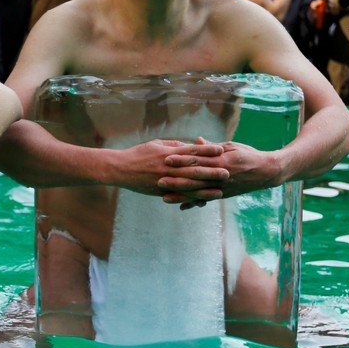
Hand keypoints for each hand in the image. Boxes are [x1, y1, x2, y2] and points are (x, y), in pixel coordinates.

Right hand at [108, 138, 227, 197]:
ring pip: (188, 185)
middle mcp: (168, 166)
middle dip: (211, 171)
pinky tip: (203, 202)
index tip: (221, 149)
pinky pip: (179, 196)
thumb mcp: (157, 144)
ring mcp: (164, 180)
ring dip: (205, 189)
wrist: (120, 168)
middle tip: (227, 172)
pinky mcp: (160, 191)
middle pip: (193, 169)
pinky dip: (191, 200)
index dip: (207, 150)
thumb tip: (191, 146)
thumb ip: (174, 145)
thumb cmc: (139, 153)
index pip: (191, 150)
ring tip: (220, 191)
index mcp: (168, 152)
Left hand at [160, 140, 281, 207]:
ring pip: (198, 192)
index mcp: (221, 159)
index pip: (198, 158)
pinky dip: (194, 203)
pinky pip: (206, 199)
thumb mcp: (231, 146)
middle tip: (159, 180)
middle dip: (177, 180)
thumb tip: (195, 141)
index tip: (166, 159)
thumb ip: (211, 147)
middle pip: (195, 177)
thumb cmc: (248, 155)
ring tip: (165, 197)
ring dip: (181, 195)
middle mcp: (220, 174)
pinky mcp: (223, 194)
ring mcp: (222, 186)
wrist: (267, 172)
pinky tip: (181, 206)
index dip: (182, 159)